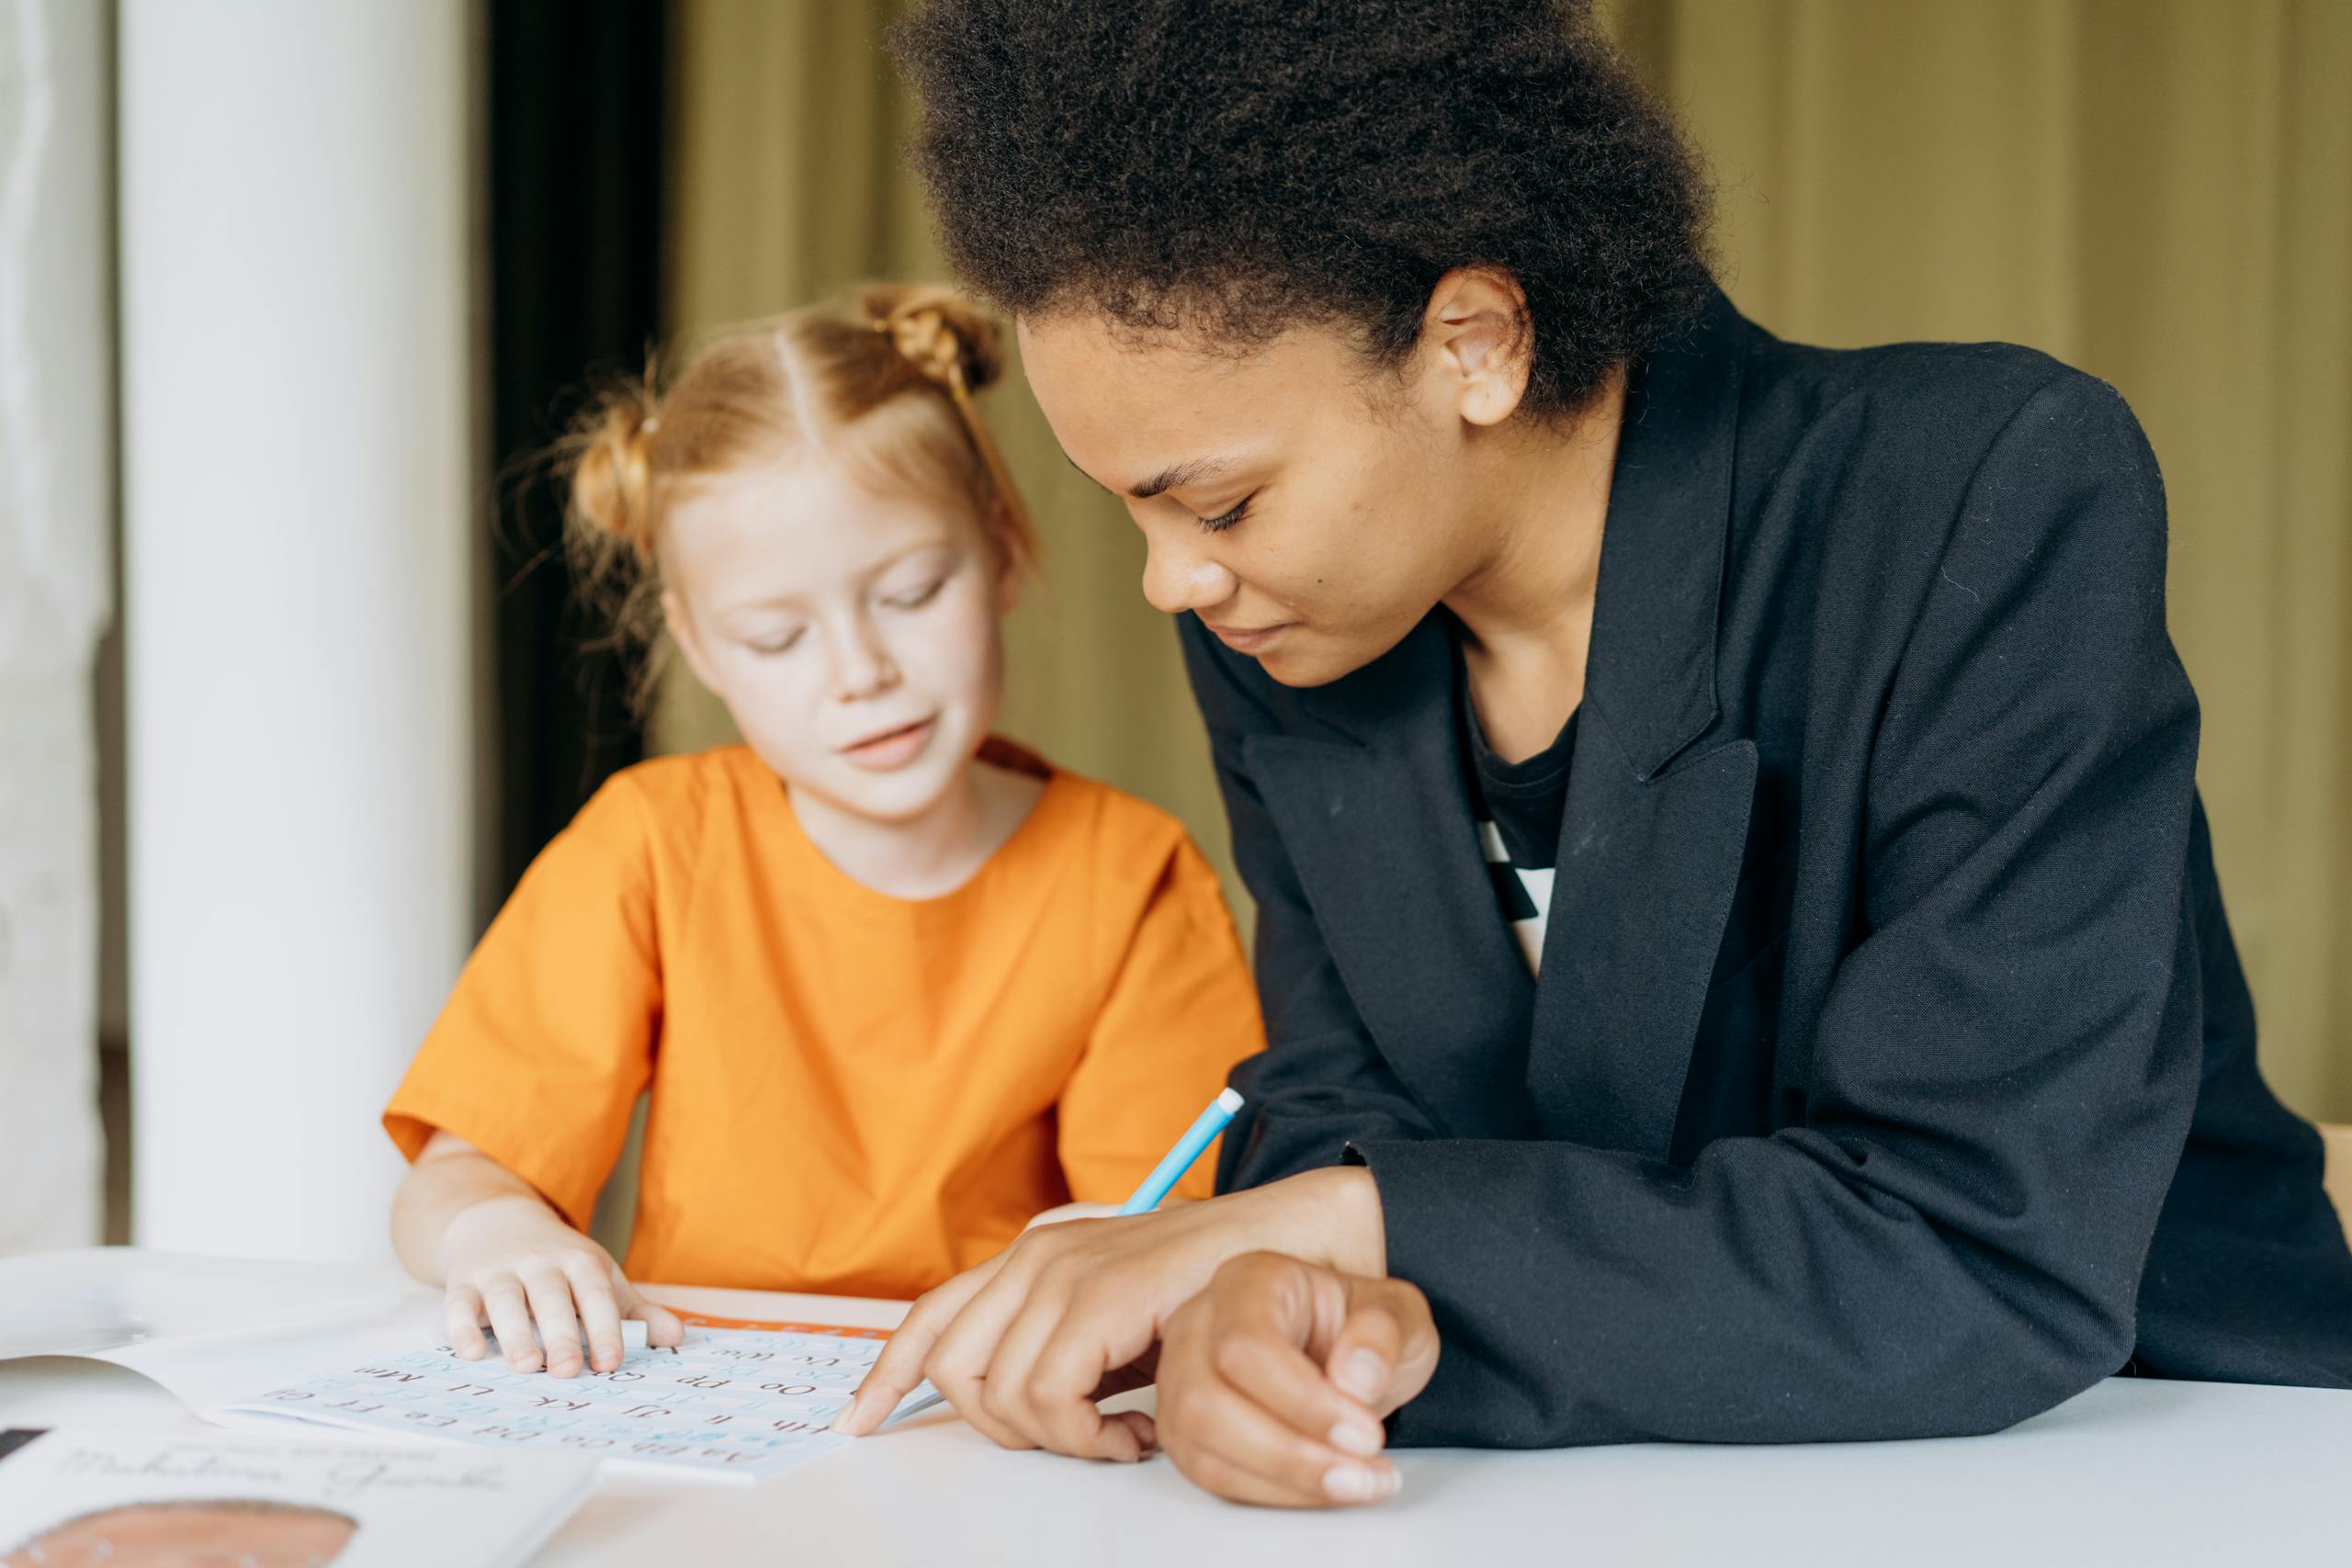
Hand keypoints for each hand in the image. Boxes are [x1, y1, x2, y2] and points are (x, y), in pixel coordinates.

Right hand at [437, 1194, 683, 1375]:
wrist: (499, 1221)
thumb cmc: (561, 1264)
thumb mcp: (600, 1277)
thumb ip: (635, 1311)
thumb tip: (676, 1337)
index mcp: (580, 1262)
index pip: (596, 1295)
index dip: (604, 1328)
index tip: (611, 1363)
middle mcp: (541, 1263)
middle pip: (552, 1298)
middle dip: (561, 1334)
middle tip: (567, 1371)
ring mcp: (500, 1271)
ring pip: (506, 1300)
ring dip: (515, 1333)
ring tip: (526, 1365)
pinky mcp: (465, 1282)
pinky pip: (460, 1303)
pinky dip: (462, 1328)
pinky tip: (472, 1353)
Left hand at [834, 1166, 1385, 1457]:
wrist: (1283, 1247)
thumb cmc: (1205, 1291)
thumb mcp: (1115, 1317)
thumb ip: (1060, 1339)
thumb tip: (1008, 1398)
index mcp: (1030, 1258)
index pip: (932, 1316)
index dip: (887, 1373)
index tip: (860, 1422)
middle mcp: (1035, 1256)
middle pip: (952, 1366)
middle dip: (997, 1427)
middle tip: (1072, 1439)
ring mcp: (1064, 1271)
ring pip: (998, 1392)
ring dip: (1055, 1440)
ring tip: (1115, 1437)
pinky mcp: (1099, 1296)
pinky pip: (1050, 1397)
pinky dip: (1086, 1437)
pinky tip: (1134, 1435)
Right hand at [1155, 1252, 1437, 1506]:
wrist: (1345, 1355)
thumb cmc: (1362, 1329)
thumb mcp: (1399, 1313)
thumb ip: (1384, 1334)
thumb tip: (1354, 1378)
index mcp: (1249, 1282)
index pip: (1247, 1344)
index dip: (1302, 1401)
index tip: (1363, 1435)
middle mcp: (1201, 1325)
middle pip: (1205, 1401)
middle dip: (1288, 1454)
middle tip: (1360, 1473)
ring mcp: (1182, 1377)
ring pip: (1198, 1447)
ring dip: (1282, 1481)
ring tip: (1353, 1485)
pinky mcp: (1186, 1429)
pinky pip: (1210, 1475)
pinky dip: (1272, 1493)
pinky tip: (1324, 1489)